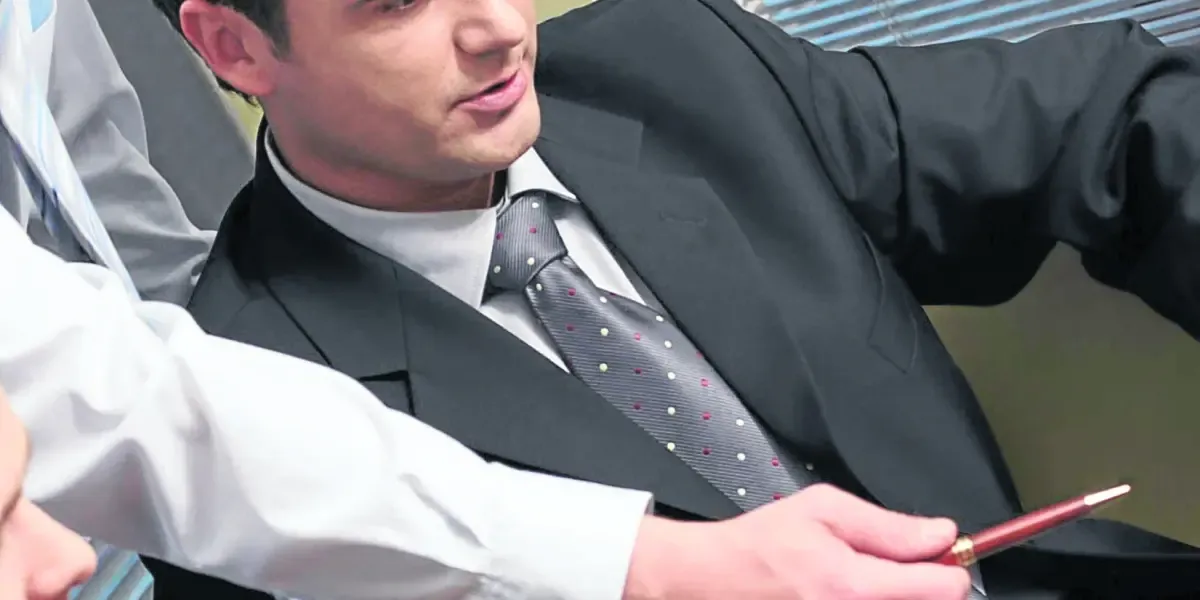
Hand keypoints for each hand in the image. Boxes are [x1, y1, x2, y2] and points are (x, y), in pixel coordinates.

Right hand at [623, 484, 970, 599]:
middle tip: (890, 565)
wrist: (715, 579)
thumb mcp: (824, 508)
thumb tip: (941, 534)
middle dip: (922, 583)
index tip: (941, 556)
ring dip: (897, 594)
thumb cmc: (762, 543)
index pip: (944, 589)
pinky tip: (846, 591)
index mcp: (851, 584)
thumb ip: (888, 525)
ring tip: (858, 578)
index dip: (950, 566)